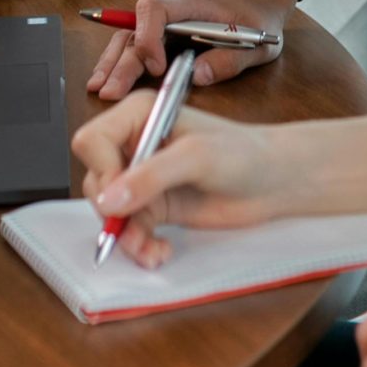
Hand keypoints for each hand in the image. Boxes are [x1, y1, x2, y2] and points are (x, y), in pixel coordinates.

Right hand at [73, 93, 293, 264]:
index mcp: (141, 114)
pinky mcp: (153, 206)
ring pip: (109, 211)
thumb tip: (109, 199)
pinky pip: (128, 230)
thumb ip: (151, 176)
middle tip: (134, 228)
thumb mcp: (197, 157)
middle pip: (95, 179)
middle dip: (111, 211)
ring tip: (151, 249)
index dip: (100, 171)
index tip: (118, 196)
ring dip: (126, 236)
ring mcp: (143, 177)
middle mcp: (136, 144)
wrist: (272, 182)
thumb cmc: (243, 154)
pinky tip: (159, 252)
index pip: (94, 140)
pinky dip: (138, 246)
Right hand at [88, 0, 292, 101]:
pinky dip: (121, 57)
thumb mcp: (256, 44)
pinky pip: (136, 38)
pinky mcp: (162, 26)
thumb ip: (228, 60)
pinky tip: (107, 76)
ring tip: (98, 86)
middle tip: (109, 91)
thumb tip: (197, 75)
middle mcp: (172, 3)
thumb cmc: (258, 17)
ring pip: (129, 33)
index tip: (156, 67)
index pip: (155, 9)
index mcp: (193, 1)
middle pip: (135, 27)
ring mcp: (165, 13)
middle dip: (121, 61)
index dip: (148, 38)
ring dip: (113, 60)